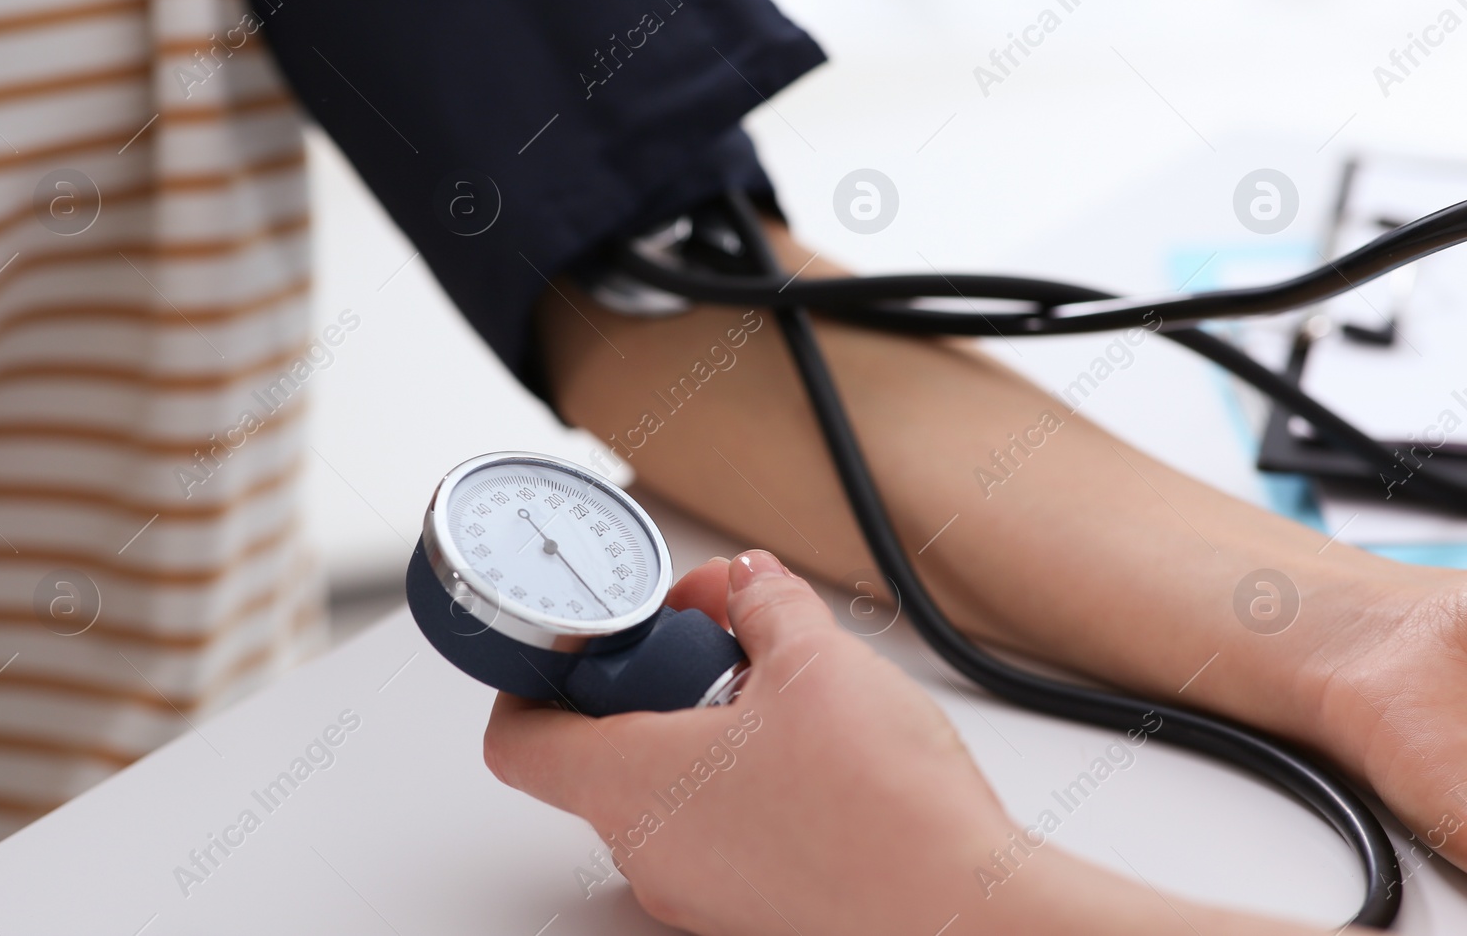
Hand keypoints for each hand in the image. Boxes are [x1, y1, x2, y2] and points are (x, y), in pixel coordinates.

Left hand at [483, 551, 1335, 935]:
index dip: (532, 683)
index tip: (578, 646)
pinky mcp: (745, 912)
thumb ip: (764, 602)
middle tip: (713, 649)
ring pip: (660, 794)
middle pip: (598, 755)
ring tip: (776, 701)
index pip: (518, 741)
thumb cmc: (884, 809)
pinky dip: (736, 786)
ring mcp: (695, 893)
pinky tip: (808, 757)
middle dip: (650, 686)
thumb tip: (748, 583)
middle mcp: (647, 851)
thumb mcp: (816, 658)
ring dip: (700, 734)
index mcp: (632, 784)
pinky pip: (709, 834)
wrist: (967, 913)